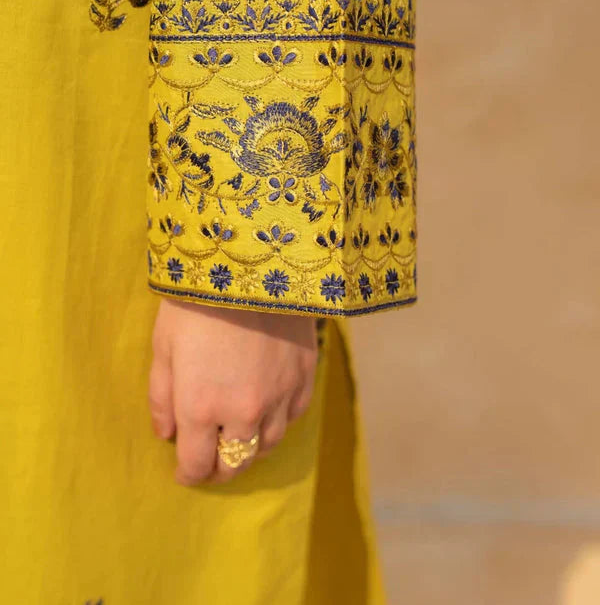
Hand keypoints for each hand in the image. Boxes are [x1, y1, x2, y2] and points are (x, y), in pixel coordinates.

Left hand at [148, 299, 318, 485]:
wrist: (248, 262)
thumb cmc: (195, 302)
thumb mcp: (163, 347)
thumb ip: (161, 397)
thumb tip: (166, 434)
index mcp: (201, 408)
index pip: (197, 465)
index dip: (188, 475)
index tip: (185, 472)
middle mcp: (243, 412)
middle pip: (235, 464)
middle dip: (219, 470)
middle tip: (212, 465)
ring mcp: (279, 395)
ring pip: (268, 444)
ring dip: (250, 449)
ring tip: (240, 440)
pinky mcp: (304, 375)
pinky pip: (294, 415)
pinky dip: (278, 420)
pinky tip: (269, 410)